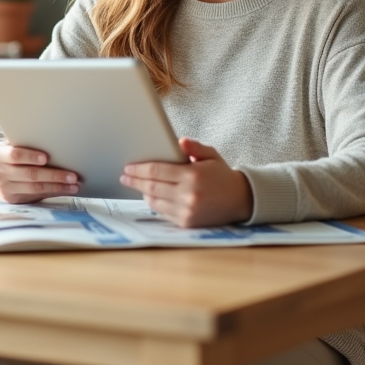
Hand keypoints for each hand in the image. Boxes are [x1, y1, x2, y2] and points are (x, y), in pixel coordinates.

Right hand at [0, 143, 79, 202]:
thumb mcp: (13, 146)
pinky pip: (36, 196)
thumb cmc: (12, 154)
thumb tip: (55, 143)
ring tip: (74, 184)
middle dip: (53, 175)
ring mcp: (5, 188)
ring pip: (36, 188)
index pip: (15, 155)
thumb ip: (27, 144)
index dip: (30, 156)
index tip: (46, 158)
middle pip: (30, 174)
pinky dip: (53, 192)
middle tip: (72, 175)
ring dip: (58, 187)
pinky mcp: (12, 199)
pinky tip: (66, 190)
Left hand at [120, 138, 252, 227]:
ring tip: (137, 185)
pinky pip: (163, 212)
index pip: (157, 171)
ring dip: (143, 192)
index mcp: (193, 175)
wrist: (240, 200)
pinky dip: (155, 203)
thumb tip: (178, 141)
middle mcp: (188, 195)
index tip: (128, 167)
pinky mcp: (187, 222)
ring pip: (155, 201)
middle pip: (152, 187)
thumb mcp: (211, 155)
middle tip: (124, 176)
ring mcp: (187, 211)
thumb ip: (194, 147)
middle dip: (135, 181)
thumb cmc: (222, 175)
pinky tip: (151, 195)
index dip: (139, 169)